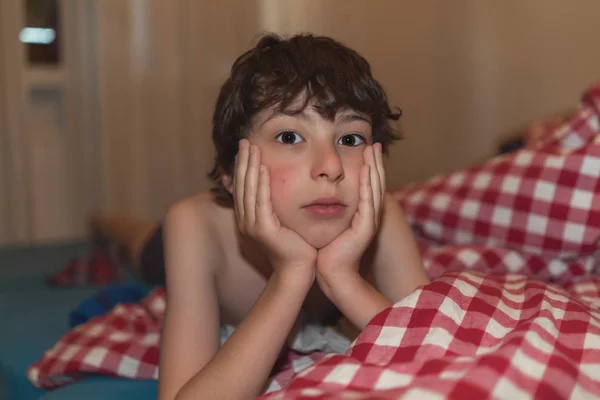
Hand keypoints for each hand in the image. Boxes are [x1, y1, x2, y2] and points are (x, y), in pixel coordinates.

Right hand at [234, 139, 316, 277]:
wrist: (299, 270)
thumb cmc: (296, 245)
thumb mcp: (283, 220)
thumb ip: (276, 204)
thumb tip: (277, 186)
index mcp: (248, 218)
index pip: (243, 186)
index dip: (243, 165)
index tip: (246, 147)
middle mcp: (246, 220)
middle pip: (242, 184)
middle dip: (243, 161)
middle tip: (245, 140)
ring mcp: (252, 225)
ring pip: (249, 190)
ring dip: (250, 167)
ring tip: (252, 148)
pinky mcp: (263, 229)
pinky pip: (261, 202)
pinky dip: (261, 184)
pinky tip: (263, 168)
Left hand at [316, 143, 385, 277]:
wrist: (331, 272)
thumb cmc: (326, 250)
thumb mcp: (329, 223)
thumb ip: (329, 209)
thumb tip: (318, 194)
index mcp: (361, 214)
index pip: (368, 185)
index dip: (369, 167)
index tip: (366, 148)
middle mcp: (369, 215)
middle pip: (375, 183)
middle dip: (375, 162)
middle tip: (374, 144)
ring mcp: (369, 221)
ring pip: (375, 189)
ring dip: (374, 169)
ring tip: (372, 151)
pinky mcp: (366, 228)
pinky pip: (368, 201)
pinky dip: (368, 185)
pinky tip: (367, 171)